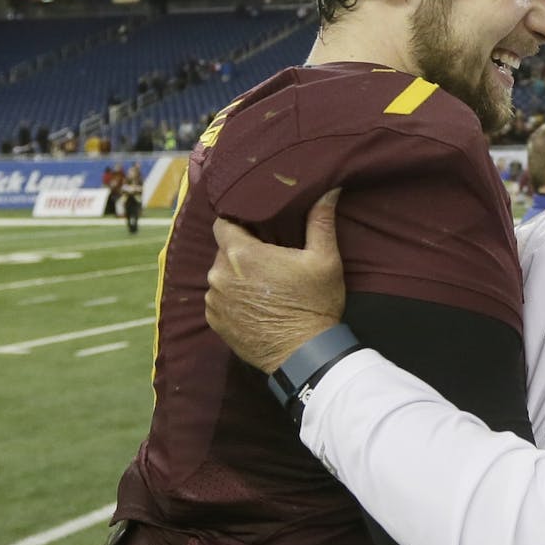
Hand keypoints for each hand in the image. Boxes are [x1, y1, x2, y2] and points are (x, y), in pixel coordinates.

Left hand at [205, 189, 345, 373]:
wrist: (304, 355)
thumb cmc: (315, 304)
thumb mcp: (325, 259)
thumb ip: (320, 220)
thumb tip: (329, 189)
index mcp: (241, 254)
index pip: (223, 223)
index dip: (238, 222)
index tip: (256, 228)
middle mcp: (218, 275)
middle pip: (223, 250)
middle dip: (242, 251)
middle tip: (268, 259)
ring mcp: (214, 301)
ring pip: (220, 276)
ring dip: (236, 276)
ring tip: (263, 285)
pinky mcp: (215, 323)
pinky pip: (218, 300)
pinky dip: (232, 299)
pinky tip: (255, 304)